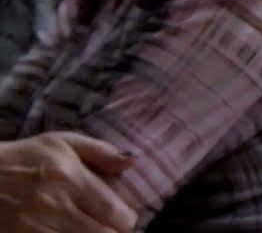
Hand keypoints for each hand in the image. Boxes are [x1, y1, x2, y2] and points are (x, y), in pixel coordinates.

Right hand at [0, 132, 136, 232]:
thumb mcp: (62, 143)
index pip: (114, 213)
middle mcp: (56, 205)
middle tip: (109, 226)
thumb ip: (100, 151)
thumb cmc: (24, 157)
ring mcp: (37, 227)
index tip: (123, 217)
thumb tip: (132, 161)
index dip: (126, 220)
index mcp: (71, 179)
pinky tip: (69, 232)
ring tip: (90, 228)